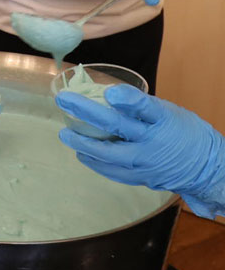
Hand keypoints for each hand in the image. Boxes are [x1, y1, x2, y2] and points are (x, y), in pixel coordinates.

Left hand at [56, 84, 224, 218]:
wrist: (206, 168)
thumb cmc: (184, 133)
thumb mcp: (169, 113)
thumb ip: (141, 107)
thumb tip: (106, 95)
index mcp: (164, 120)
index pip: (146, 107)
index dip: (128, 99)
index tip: (110, 92)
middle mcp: (153, 141)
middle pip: (117, 127)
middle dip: (87, 112)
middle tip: (64, 100)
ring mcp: (146, 162)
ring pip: (109, 154)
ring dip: (83, 143)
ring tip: (65, 134)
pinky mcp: (141, 177)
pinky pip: (112, 171)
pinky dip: (95, 162)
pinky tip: (81, 153)